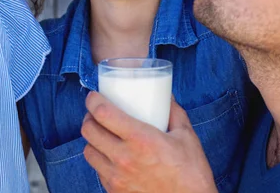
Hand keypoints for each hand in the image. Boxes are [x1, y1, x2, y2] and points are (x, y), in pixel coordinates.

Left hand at [81, 92, 217, 192]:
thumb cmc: (191, 174)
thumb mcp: (186, 136)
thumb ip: (174, 112)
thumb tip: (167, 96)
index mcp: (140, 139)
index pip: (103, 114)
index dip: (93, 101)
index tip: (94, 96)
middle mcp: (124, 158)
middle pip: (89, 131)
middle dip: (89, 117)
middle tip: (97, 113)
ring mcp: (117, 178)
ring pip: (88, 152)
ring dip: (92, 140)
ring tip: (102, 134)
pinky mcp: (115, 192)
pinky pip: (98, 171)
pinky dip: (101, 160)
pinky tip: (111, 155)